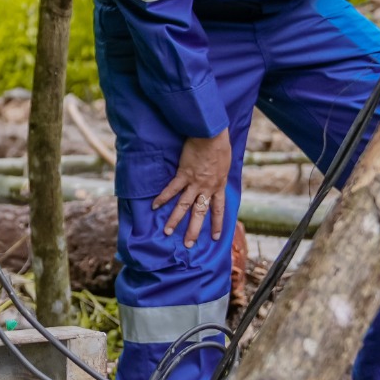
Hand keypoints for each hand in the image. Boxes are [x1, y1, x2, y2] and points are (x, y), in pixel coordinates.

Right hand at [154, 130, 231, 246]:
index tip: (215, 237)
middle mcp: (206, 188)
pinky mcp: (183, 174)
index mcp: (219, 186)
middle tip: (188, 244)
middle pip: (199, 213)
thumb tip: (217, 175)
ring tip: (167, 232)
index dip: (217, 224)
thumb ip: (219, 173)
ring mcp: (194, 183)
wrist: (211, 135)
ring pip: (184, 206)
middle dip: (193, 230)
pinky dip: (162, 198)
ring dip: (175, 220)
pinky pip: (171, 189)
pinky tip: (154, 206)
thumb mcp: (225, 164)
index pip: (218, 210)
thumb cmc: (220, 145)